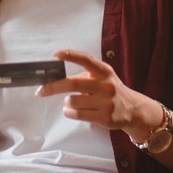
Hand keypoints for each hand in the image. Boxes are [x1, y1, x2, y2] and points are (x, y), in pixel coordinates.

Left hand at [36, 49, 161, 141]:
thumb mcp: (102, 77)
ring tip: (73, 102)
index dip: (70, 55)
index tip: (55, 55)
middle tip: (40, 90)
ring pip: (72, 101)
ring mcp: (106, 102)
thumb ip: (84, 76)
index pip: (86, 59)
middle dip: (52, 87)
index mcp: (104, 71)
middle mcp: (106, 85)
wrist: (132, 109)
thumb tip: (54, 78)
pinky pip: (76, 114)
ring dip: (66, 102)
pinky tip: (73, 110)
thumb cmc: (109, 90)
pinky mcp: (105, 117)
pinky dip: (69, 112)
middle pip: (73, 84)